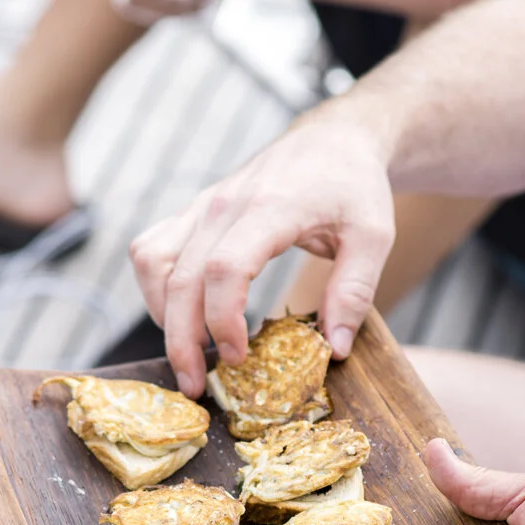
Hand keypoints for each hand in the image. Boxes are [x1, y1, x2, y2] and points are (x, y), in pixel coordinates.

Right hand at [130, 116, 395, 395]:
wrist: (333, 139)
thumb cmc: (354, 186)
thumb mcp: (373, 237)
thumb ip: (355, 292)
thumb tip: (333, 349)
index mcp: (272, 208)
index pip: (225, 267)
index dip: (222, 319)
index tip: (238, 357)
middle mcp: (226, 203)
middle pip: (180, 276)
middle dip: (181, 339)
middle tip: (196, 385)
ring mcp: (203, 205)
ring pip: (153, 261)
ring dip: (161, 314)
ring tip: (188, 354)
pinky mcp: (194, 212)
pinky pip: (151, 249)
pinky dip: (154, 288)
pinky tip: (180, 317)